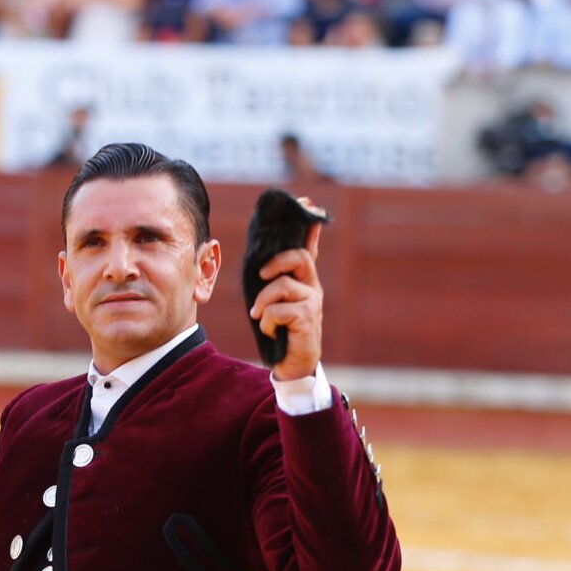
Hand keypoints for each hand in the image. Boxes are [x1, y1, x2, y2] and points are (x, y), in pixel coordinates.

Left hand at [249, 223, 322, 381]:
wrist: (291, 364)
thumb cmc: (278, 332)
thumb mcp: (270, 303)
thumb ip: (268, 283)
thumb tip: (258, 264)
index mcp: (303, 281)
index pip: (308, 248)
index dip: (310, 227)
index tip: (310, 205)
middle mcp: (312, 288)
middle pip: (299, 258)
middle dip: (276, 263)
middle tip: (262, 275)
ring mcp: (312, 303)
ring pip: (283, 286)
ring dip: (263, 303)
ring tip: (259, 316)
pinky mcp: (308, 319)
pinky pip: (280, 310)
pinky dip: (267, 321)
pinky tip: (270, 331)